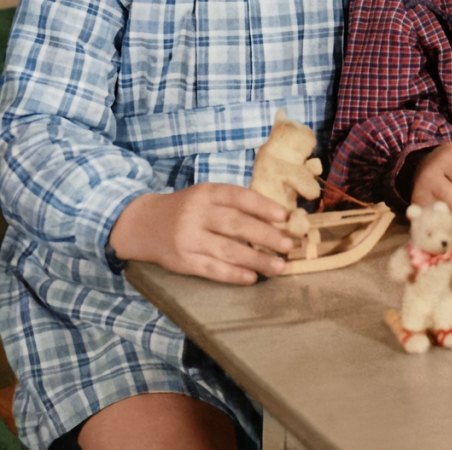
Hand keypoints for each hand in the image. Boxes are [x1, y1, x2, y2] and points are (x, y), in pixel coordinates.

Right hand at [109, 184, 294, 284]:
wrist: (142, 224)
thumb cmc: (185, 209)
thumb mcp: (205, 196)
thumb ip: (233, 204)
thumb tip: (275, 219)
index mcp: (206, 193)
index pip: (239, 197)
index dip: (263, 206)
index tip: (285, 216)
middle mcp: (197, 214)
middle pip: (236, 225)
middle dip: (266, 235)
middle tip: (289, 244)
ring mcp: (188, 238)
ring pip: (228, 250)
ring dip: (257, 260)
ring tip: (280, 266)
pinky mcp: (182, 261)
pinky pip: (212, 269)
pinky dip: (233, 275)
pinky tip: (252, 278)